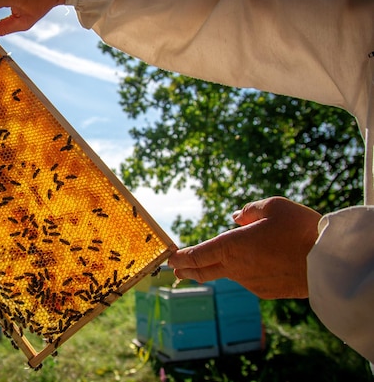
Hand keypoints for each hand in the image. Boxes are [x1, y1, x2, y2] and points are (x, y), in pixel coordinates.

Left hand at [167, 197, 321, 298]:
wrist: (329, 263)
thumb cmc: (301, 230)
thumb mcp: (274, 206)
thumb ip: (250, 210)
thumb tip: (237, 217)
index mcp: (231, 246)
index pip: (196, 255)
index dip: (180, 257)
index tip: (170, 258)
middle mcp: (236, 268)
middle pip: (203, 271)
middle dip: (186, 269)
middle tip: (175, 269)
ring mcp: (250, 283)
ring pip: (229, 274)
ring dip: (221, 267)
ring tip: (217, 260)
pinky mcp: (265, 292)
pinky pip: (249, 279)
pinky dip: (246, 272)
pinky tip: (257, 265)